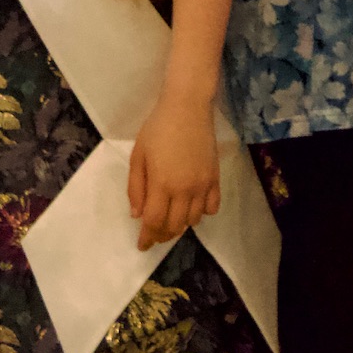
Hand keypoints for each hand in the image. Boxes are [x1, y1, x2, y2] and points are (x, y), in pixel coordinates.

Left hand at [128, 90, 221, 249]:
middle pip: (174, 226)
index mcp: (161, 184)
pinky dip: (202, 213)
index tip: (142, 245)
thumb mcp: (138, 155)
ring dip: (180, 224)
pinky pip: (212, 208)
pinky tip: (192, 206)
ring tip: (171, 218)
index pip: (154, 222)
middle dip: (162, 235)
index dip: (147, 237)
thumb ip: (136, 187)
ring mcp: (203, 186)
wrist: (187, 107)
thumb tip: (137, 215)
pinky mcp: (216, 179)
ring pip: (193, 220)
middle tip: (154, 234)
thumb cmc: (157, 128)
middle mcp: (184, 190)